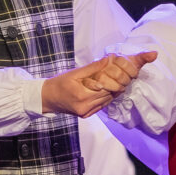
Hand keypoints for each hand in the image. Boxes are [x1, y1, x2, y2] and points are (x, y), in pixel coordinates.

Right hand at [42, 51, 158, 117]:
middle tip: (129, 70)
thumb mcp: (74, 72)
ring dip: (116, 87)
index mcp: (82, 95)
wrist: (46, 99)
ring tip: (120, 76)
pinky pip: (104, 104)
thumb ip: (93, 68)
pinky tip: (109, 87)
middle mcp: (87, 106)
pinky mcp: (88, 115)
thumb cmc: (58, 84)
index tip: (127, 67)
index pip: (109, 85)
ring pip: (110, 98)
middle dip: (121, 80)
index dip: (120, 75)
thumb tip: (110, 59)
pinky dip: (109, 94)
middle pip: (112, 93)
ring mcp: (88, 112)